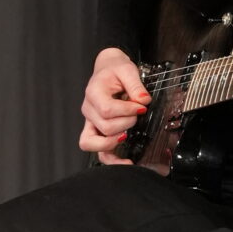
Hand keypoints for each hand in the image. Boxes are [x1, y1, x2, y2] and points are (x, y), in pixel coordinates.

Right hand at [80, 47, 149, 164]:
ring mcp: (90, 122)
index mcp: (93, 93)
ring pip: (93, 143)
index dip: (126, 111)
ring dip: (114, 141)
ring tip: (127, 134)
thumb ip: (136, 85)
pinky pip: (97, 151)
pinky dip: (111, 159)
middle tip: (137, 114)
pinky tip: (127, 161)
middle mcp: (89, 110)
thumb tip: (143, 100)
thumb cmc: (115, 70)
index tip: (141, 107)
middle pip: (104, 127)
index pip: (107, 110)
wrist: (107, 70)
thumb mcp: (127, 70)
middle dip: (126, 123)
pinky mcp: (96, 131)